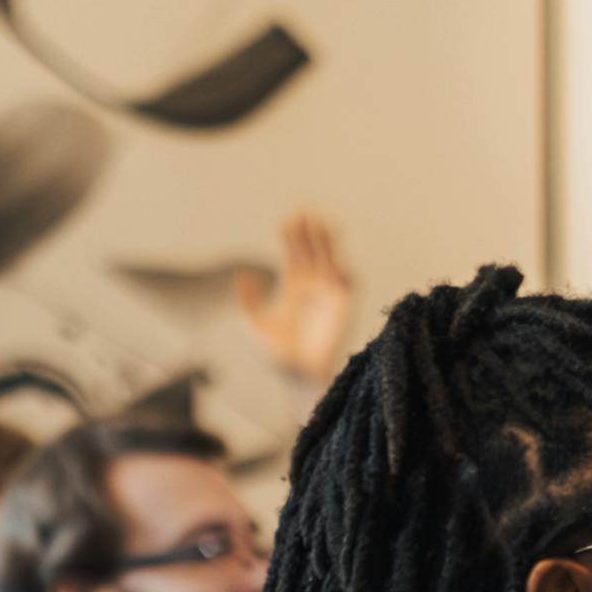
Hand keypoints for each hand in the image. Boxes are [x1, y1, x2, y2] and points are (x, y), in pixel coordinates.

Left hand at [243, 209, 360, 383]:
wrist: (300, 378)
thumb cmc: (278, 357)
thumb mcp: (256, 324)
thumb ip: (249, 301)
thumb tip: (242, 274)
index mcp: (292, 286)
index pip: (294, 253)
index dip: (292, 236)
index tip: (287, 222)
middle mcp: (313, 285)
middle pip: (312, 249)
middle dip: (309, 232)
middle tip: (303, 213)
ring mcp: (329, 294)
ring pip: (331, 259)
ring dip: (328, 242)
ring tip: (321, 224)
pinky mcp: (344, 306)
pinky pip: (349, 282)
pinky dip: (344, 271)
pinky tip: (334, 263)